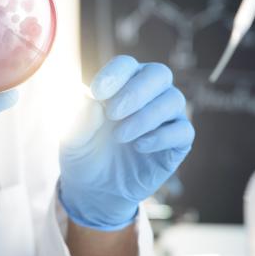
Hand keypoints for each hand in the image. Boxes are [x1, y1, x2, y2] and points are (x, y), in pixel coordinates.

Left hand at [58, 55, 193, 230]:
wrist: (93, 190)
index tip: (97, 93)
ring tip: (120, 136)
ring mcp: (165, 119)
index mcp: (121, 85)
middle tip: (113, 113)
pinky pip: (183, 131)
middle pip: (158, 74)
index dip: (115, 74)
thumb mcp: (71, 137)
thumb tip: (92, 99)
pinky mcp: (176, 145)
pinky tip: (140, 147)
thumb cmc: (83, 153)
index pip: (127, 65)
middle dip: (136, 91)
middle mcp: (148, 95)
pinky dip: (162, 136)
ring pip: (173, 100)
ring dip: (146, 116)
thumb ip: (79, 117)